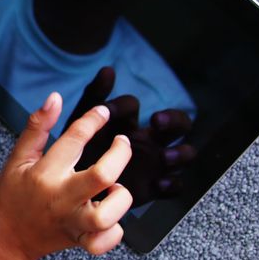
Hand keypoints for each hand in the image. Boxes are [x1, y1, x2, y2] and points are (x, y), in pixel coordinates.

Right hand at [0, 92, 133, 259]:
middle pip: (103, 176)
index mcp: (44, 174)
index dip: (93, 119)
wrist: (6, 240)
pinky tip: (110, 217)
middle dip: (120, 154)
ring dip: (120, 198)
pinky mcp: (79, 240)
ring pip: (107, 215)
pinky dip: (114, 231)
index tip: (102, 112)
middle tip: (122, 143)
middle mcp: (60, 198)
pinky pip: (105, 241)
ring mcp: (71, 222)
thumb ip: (37, 127)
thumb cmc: (12, 195)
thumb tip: (55, 97)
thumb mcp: (18, 158)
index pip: (75, 139)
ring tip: (114, 189)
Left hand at [67, 67, 196, 205]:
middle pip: (178, 123)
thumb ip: (92, 98)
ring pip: (184, 153)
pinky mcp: (154, 187)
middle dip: (174, 119)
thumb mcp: (79, 124)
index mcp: (125, 121)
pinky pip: (175, 186)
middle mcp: (146, 138)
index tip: (108, 110)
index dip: (123, 105)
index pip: (132, 105)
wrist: (73, 190)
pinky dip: (172, 184)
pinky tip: (160, 183)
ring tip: (165, 156)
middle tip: (157, 121)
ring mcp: (154, 163)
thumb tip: (108, 69)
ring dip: (181, 152)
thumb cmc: (78, 152)